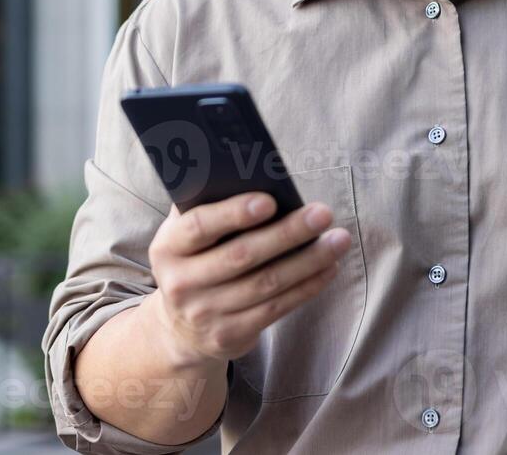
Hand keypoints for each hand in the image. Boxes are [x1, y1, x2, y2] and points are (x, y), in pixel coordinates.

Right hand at [145, 193, 352, 367]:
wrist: (181, 327)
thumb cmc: (195, 261)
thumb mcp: (185, 235)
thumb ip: (206, 204)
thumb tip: (251, 171)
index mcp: (167, 248)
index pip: (199, 227)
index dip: (233, 213)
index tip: (270, 201)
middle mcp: (181, 283)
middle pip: (242, 256)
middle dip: (287, 233)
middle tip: (322, 213)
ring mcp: (205, 313)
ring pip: (266, 283)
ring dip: (308, 260)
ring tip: (338, 240)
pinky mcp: (231, 335)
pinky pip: (277, 308)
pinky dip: (308, 286)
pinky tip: (329, 268)